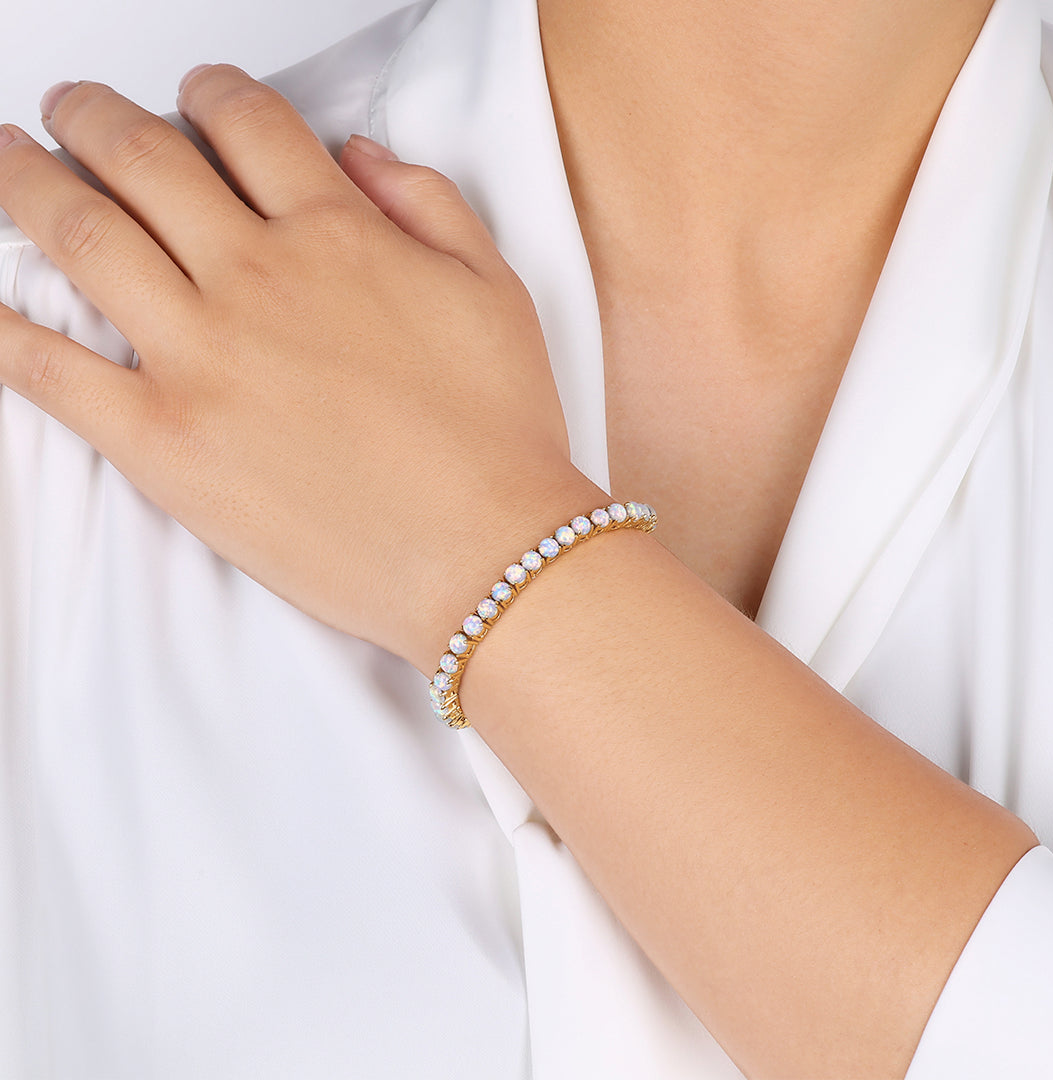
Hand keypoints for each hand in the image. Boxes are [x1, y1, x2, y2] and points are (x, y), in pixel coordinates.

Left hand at [0, 67, 590, 669]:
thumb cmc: (499, 436)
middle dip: (95, 117)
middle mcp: (255, 277)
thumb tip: (360, 154)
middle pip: (142, 159)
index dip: (210, 93)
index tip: (196, 97)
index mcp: (337, 235)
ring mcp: (200, 359)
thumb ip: (427, 204)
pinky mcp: (163, 444)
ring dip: (25, 183)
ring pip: (81, 236)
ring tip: (7, 162)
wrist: (485, 552)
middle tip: (73, 112)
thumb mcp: (494, 292)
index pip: (246, 124)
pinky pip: (48, 371)